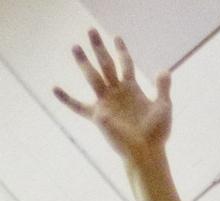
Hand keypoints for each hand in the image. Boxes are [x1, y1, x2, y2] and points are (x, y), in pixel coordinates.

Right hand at [53, 31, 171, 162]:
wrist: (148, 150)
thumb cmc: (157, 132)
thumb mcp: (163, 107)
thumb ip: (163, 88)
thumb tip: (164, 70)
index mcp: (131, 89)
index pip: (125, 64)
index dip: (121, 51)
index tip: (117, 37)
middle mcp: (116, 92)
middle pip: (106, 65)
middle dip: (99, 48)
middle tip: (91, 30)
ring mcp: (106, 102)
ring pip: (92, 78)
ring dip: (84, 63)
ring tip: (75, 46)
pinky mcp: (98, 116)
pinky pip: (78, 106)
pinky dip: (66, 99)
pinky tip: (54, 88)